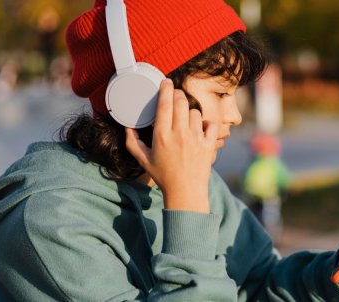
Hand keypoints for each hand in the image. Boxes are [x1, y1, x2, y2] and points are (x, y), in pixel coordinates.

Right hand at [125, 79, 217, 212]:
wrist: (186, 192)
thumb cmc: (164, 176)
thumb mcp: (143, 160)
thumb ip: (132, 142)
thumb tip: (127, 127)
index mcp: (162, 136)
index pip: (165, 104)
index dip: (166, 89)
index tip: (166, 82)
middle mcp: (179, 134)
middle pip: (181, 102)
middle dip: (178, 95)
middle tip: (175, 96)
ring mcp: (196, 139)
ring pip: (195, 112)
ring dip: (190, 111)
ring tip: (185, 118)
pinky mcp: (209, 144)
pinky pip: (211, 124)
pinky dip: (207, 123)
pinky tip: (201, 127)